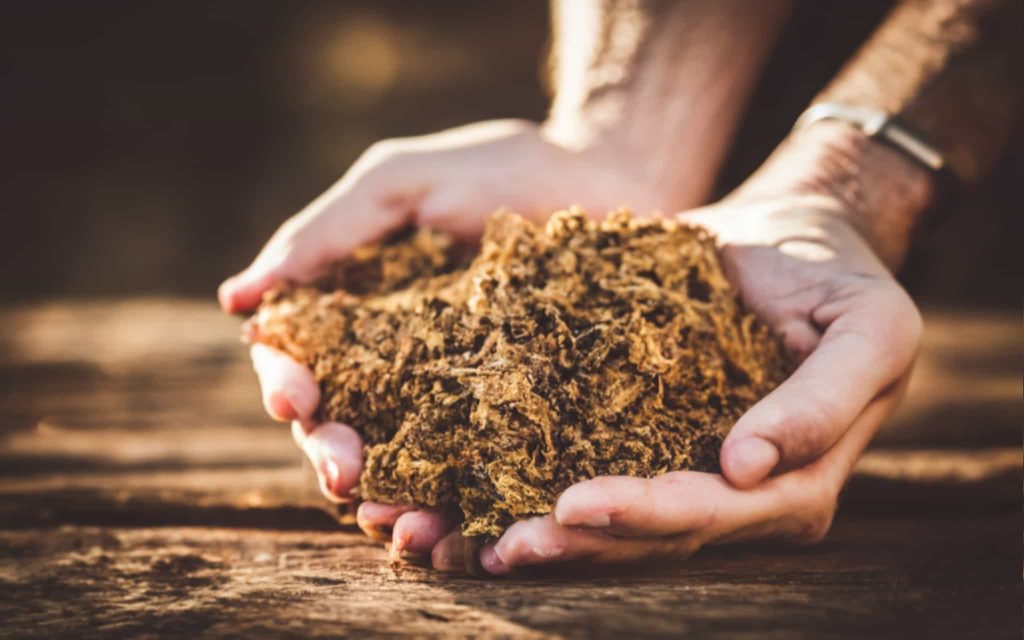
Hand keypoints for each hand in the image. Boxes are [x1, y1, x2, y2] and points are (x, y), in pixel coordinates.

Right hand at [218, 119, 696, 555]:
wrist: (614, 177)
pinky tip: (464, 536)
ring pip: (406, 467)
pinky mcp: (523, 422)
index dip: (288, 384)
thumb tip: (233, 300)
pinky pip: (486, 474)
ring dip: (391, 502)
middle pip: (344, 429)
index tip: (294, 398)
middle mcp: (400, 368)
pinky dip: (466, 510)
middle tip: (344, 475)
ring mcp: (461, 400)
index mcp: (359, 316)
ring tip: (402, 525)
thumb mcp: (404, 185)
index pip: (302, 363)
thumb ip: (326, 235)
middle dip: (333, 456)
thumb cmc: (502, 170)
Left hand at [467, 123, 931, 574]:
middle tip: (505, 545)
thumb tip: (748, 465)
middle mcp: (738, 496)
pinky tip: (475, 510)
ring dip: (545, 537)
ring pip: (614, 525)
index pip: (713, 513)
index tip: (574, 506)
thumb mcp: (870, 326)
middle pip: (652, 535)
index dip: (645, 515)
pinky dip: (534, 494)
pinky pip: (592, 473)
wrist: (797, 238)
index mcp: (794, 482)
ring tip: (476, 546)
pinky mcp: (649, 440)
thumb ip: (826, 397)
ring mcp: (689, 472)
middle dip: (578, 543)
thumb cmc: (839, 278)